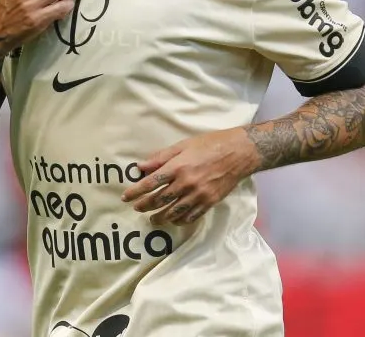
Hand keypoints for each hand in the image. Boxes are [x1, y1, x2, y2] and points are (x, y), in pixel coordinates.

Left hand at [121, 128, 260, 225]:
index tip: (126, 197)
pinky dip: (180, 220)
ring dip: (161, 217)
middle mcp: (186, 183)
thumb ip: (160, 158)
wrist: (239, 153)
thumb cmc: (209, 144)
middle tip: (137, 208)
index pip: (151, 183)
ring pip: (174, 211)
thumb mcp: (183, 145)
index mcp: (178, 167)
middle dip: (145, 205)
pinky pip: (191, 216)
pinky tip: (174, 220)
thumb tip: (141, 167)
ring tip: (153, 219)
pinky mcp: (210, 202)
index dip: (136, 191)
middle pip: (160, 199)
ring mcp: (199, 194)